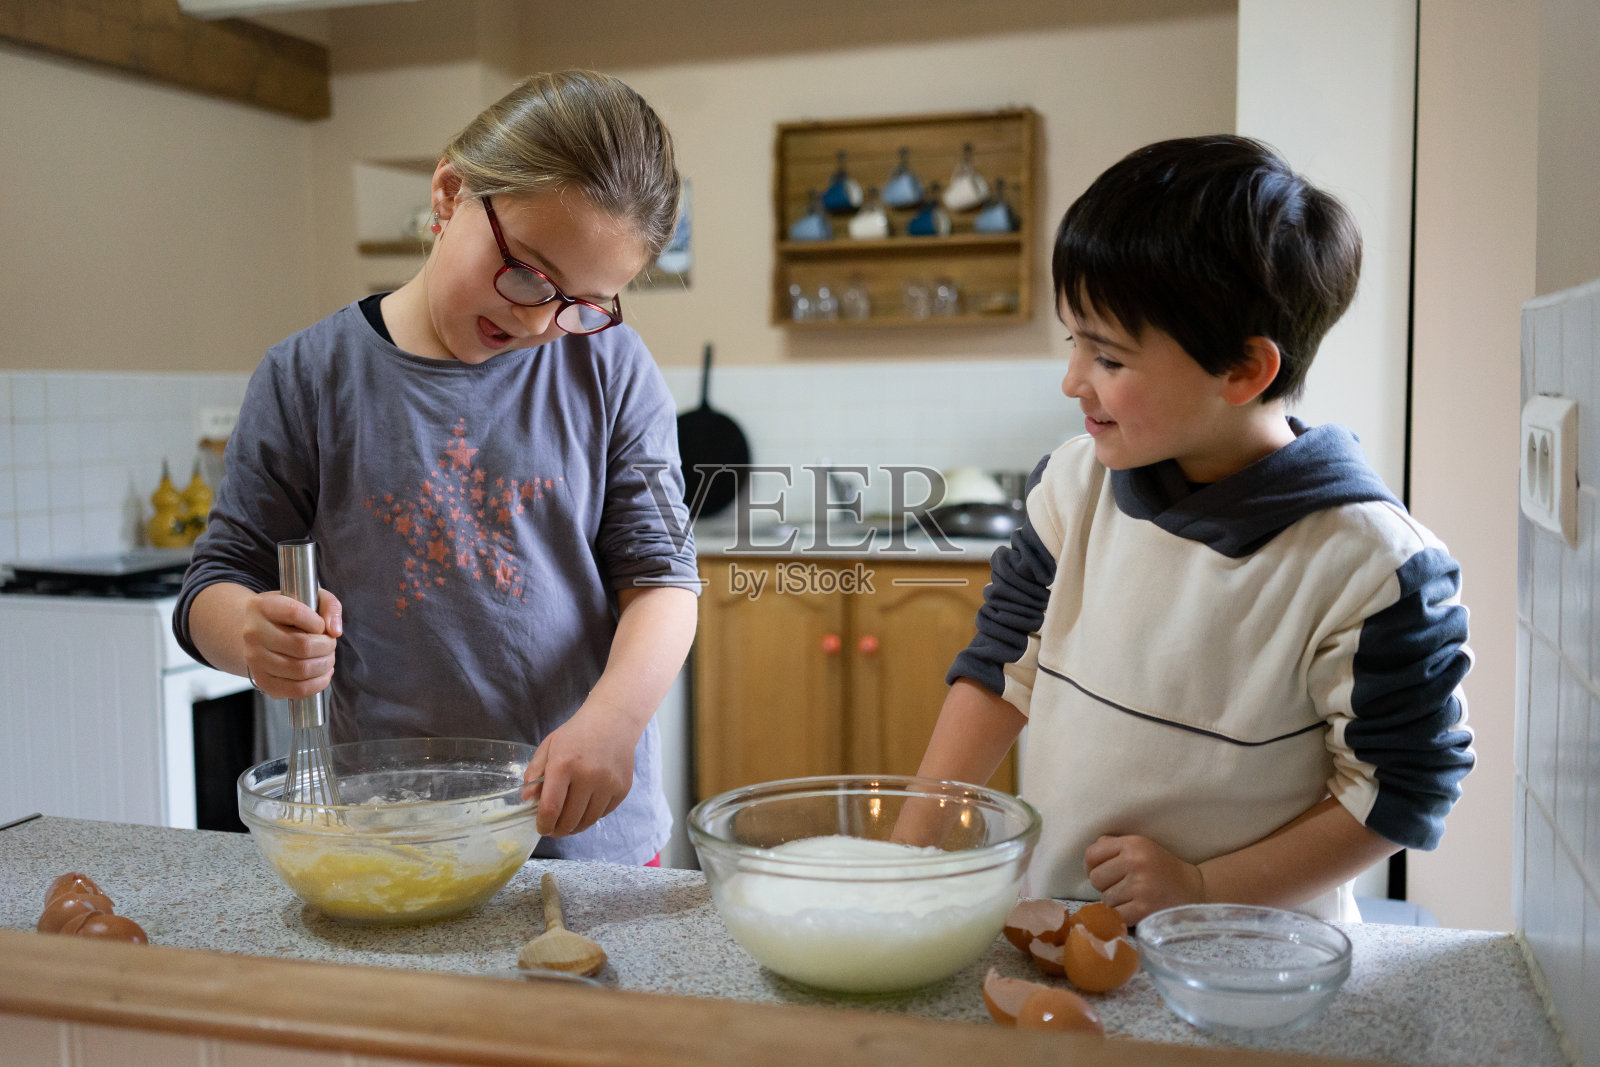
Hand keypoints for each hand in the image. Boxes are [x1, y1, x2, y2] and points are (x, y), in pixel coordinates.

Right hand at [241, 587, 341, 700]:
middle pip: (303, 646)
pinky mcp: (262, 681)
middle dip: (327, 647)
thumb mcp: (309, 597)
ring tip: (327, 657)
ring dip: (324, 665)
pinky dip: (318, 683)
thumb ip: (329, 606)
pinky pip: (296, 689)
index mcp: (262, 607)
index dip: (318, 622)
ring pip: (301, 669)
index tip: (321, 625)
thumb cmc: (288, 614)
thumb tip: (335, 631)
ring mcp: (255, 659)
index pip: (295, 613)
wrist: (257, 631)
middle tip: (329, 644)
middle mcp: (254, 633)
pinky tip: (323, 673)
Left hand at [521, 702, 639, 837]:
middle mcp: (588, 776)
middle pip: (569, 820)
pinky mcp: (622, 789)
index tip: (541, 828)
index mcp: (564, 765)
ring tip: (568, 824)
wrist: (613, 720)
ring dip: (575, 827)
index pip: (551, 808)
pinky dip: (592, 816)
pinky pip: (603, 813)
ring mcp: (608, 784)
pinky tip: (585, 808)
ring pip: (588, 821)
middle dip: (558, 830)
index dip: (544, 824)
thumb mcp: (548, 746)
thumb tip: (527, 800)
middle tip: (553, 830)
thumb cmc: (576, 733)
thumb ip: (534, 773)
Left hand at [1084, 834, 1205, 925]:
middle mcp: (1135, 862)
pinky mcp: (1144, 909)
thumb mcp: (1141, 848)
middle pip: (1095, 879)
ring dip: (1115, 903)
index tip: (1104, 873)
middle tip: (1122, 888)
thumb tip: (1089, 858)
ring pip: (1105, 899)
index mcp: (1133, 844)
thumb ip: (1113, 847)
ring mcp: (1140, 886)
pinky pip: (1117, 915)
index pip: (1091, 855)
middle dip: (1105, 886)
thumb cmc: (1162, 869)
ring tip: (1133, 899)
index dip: (1092, 867)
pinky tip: (1136, 910)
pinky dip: (1123, 916)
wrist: (1196, 890)